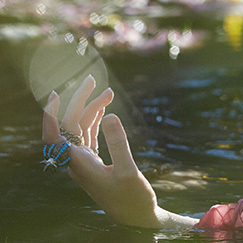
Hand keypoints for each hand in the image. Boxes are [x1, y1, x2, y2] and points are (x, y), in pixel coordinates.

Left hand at [42, 75, 195, 228]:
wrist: (136, 217)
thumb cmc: (132, 198)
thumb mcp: (128, 171)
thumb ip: (118, 143)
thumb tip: (110, 115)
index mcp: (79, 164)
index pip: (54, 137)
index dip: (51, 115)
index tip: (57, 94)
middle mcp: (77, 161)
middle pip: (70, 125)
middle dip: (79, 101)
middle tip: (93, 80)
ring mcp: (85, 161)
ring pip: (81, 129)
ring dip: (92, 109)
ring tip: (109, 92)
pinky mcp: (95, 162)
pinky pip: (89, 136)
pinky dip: (96, 120)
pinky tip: (104, 110)